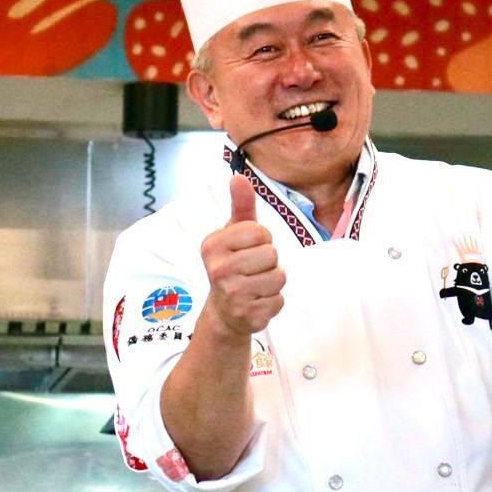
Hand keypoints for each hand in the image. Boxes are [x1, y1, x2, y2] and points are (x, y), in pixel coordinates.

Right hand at [198, 176, 286, 337]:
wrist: (224, 312)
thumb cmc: (233, 264)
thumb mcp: (234, 233)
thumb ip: (240, 206)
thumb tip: (238, 176)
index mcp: (212, 245)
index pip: (259, 231)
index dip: (262, 239)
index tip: (248, 249)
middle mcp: (218, 269)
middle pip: (271, 254)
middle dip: (269, 261)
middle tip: (252, 270)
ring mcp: (232, 294)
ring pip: (279, 277)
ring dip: (273, 281)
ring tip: (256, 285)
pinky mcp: (247, 315)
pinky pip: (279, 300)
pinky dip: (273, 301)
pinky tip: (257, 301)